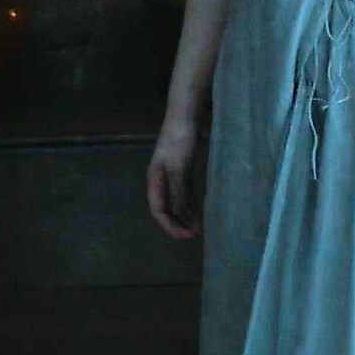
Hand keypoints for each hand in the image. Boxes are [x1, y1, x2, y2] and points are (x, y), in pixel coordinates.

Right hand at [147, 121, 203, 239]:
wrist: (184, 118)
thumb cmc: (178, 141)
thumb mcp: (179, 168)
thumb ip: (178, 192)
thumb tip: (179, 215)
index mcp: (155, 181)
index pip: (158, 211)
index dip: (170, 226)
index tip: (186, 236)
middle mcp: (161, 181)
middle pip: (166, 209)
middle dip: (178, 224)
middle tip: (194, 236)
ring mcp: (172, 176)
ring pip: (176, 203)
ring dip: (186, 217)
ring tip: (198, 230)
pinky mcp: (183, 171)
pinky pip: (186, 194)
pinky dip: (191, 205)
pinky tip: (199, 213)